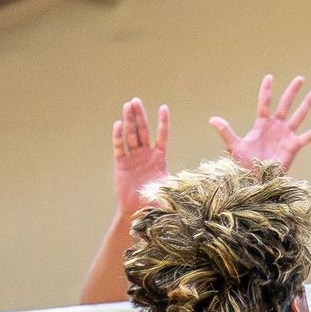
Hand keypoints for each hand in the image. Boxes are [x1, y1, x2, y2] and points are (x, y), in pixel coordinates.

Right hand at [112, 98, 169, 217]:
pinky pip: (119, 147)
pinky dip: (118, 136)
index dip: (162, 122)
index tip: (163, 107)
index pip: (162, 135)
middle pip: (143, 131)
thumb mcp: (168, 190)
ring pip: (131, 135)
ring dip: (129, 120)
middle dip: (140, 116)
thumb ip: (177, 185)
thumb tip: (193, 186)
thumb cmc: (154, 201)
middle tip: (136, 100)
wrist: (137, 211)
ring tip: (127, 105)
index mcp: (159, 158)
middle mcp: (146, 154)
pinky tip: (118, 124)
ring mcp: (133, 157)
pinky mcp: (121, 163)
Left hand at [211, 74, 310, 171]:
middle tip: (300, 78)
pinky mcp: (293, 147)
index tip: (270, 76)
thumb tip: (212, 119)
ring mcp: (286, 136)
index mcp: (262, 124)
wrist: (256, 181)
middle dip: (292, 91)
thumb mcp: (234, 147)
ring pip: (299, 116)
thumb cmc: (244, 165)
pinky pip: (307, 137)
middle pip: (286, 104)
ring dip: (307, 104)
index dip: (267, 90)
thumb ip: (226, 131)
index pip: (264, 103)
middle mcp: (276, 127)